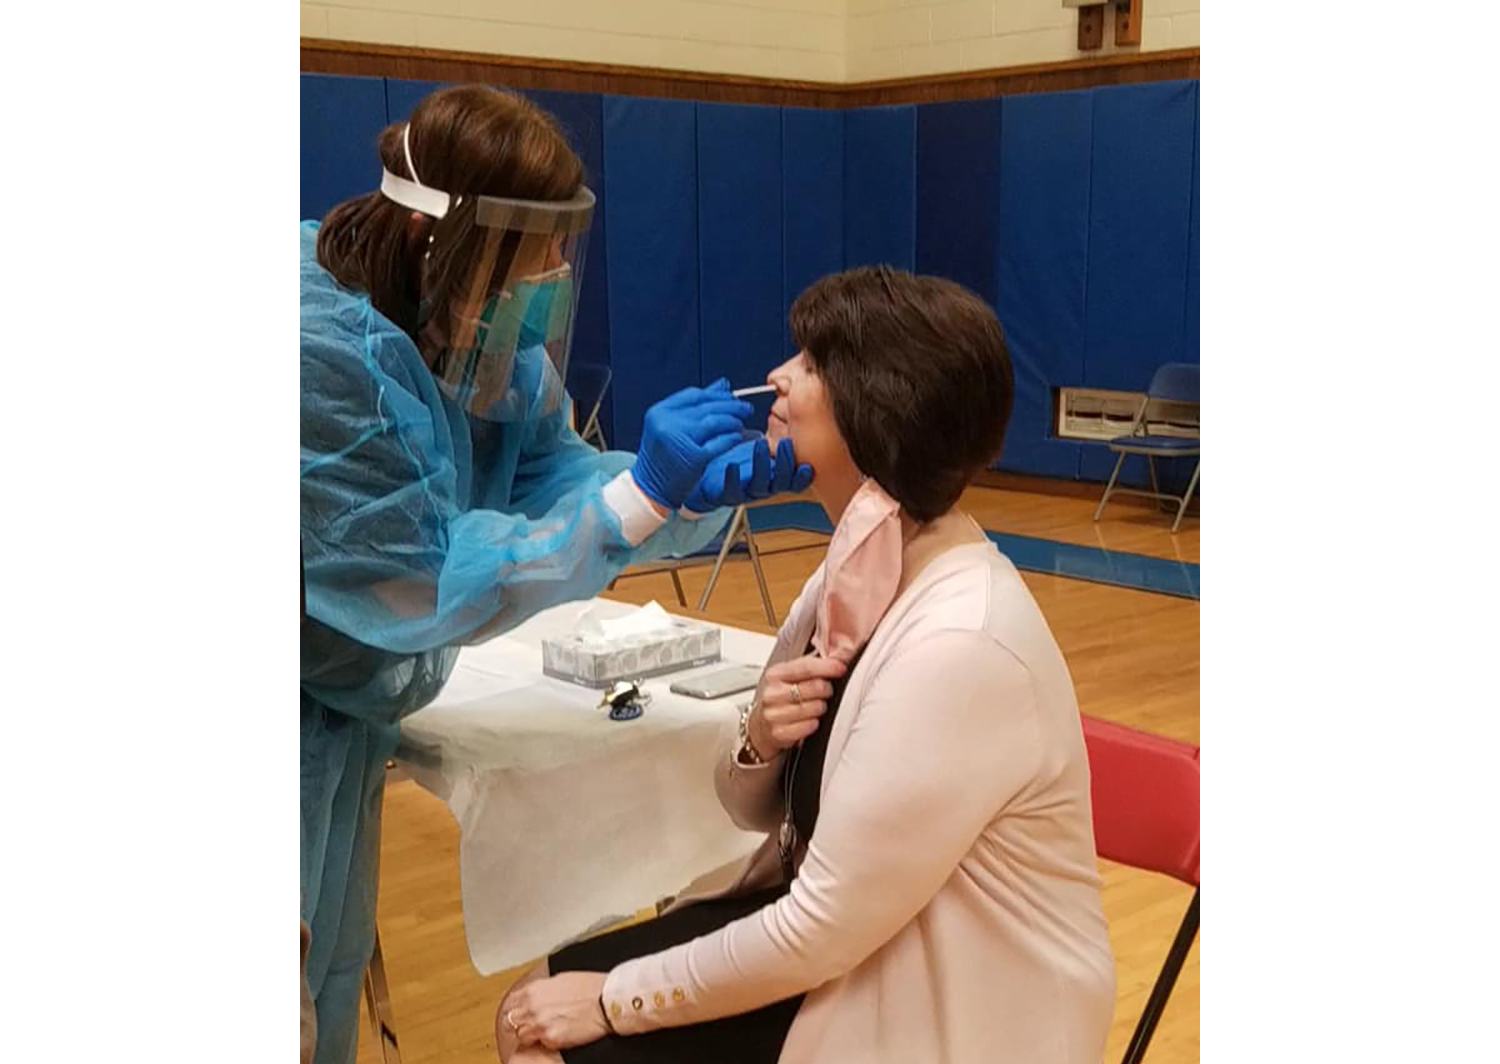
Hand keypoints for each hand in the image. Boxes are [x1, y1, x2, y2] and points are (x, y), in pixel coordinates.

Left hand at [501, 971, 609, 1051]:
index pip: (509, 1003)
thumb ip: (542, 989)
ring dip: (530, 1034)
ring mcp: (540, 1024)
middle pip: (509, 1021)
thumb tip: (537, 995)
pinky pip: (541, 1044)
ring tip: (544, 1031)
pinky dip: (547, 1042)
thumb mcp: (560, 979)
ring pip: (521, 1036)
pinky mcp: (551, 1039)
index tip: (518, 1013)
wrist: (606, 1001)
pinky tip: (558, 1034)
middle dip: (517, 1024)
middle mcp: (533, 1007)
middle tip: (529, 1025)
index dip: (513, 1009)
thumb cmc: (590, 987)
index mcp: (533, 990)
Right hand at [631, 380, 752, 509]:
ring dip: (733, 421)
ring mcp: (680, 440)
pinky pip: (720, 443)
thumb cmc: (662, 458)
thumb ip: (694, 406)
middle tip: (746, 408)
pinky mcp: (694, 458)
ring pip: (716, 422)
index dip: (716, 394)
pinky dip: (732, 438)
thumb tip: (723, 384)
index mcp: (659, 412)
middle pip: (707, 406)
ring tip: (740, 424)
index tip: (731, 397)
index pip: (694, 395)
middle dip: (731, 406)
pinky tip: (737, 438)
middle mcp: (667, 423)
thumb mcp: (670, 427)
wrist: (650, 489)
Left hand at [683, 437, 815, 513]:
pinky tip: (733, 466)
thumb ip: (769, 427)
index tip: (807, 465)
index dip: (803, 476)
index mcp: (776, 476)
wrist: (709, 473)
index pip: (796, 481)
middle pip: (783, 481)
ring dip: (763, 464)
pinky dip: (734, 477)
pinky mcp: (728, 495)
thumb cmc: (736, 455)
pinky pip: (733, 490)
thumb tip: (777, 404)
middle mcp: (766, 486)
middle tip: (785, 442)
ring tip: (761, 443)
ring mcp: (747, 492)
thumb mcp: (756, 439)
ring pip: (761, 485)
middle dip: (786, 462)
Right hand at [747, 653, 847, 757]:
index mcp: (775, 674)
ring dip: (821, 707)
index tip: (841, 668)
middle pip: (815, 687)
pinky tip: (808, 720)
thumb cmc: (780, 698)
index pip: (806, 667)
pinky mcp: (779, 733)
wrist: (761, 725)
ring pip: (816, 708)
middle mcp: (772, 693)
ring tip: (814, 706)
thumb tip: (842, 654)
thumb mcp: (791, 676)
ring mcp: (774, 714)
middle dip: (826, 689)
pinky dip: (814, 723)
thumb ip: (814, 665)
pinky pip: (811, 726)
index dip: (828, 667)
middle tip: (824, 691)